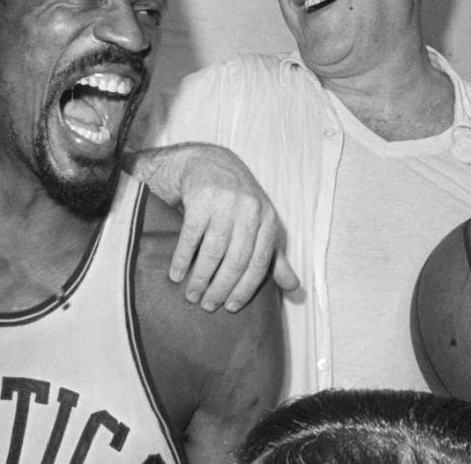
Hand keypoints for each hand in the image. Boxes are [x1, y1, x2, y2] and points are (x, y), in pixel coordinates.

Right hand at [126, 143, 298, 311]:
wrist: (208, 163)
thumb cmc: (236, 201)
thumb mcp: (259, 225)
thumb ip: (274, 257)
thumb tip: (293, 287)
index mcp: (268, 219)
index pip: (260, 263)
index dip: (245, 288)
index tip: (231, 307)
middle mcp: (249, 210)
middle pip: (237, 259)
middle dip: (221, 287)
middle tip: (207, 306)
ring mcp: (224, 203)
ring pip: (214, 250)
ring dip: (200, 277)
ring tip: (191, 295)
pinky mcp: (200, 198)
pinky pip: (191, 236)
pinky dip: (182, 259)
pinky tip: (176, 274)